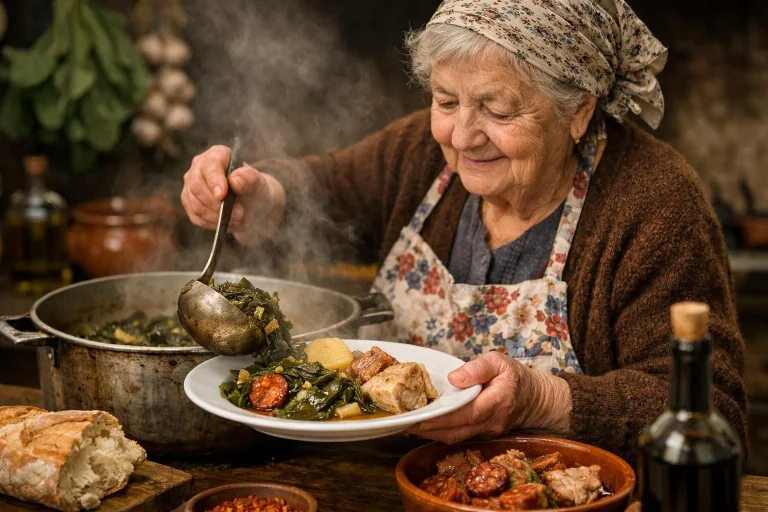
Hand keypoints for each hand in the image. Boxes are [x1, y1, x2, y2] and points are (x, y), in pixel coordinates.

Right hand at [181, 145, 285, 245]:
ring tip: (237, 219)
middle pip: (197, 186)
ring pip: (196, 204)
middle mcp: (198, 167)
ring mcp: (191, 185)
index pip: (210, 165)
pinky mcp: (190, 203)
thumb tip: (234, 180)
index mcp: (217, 155)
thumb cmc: (254, 188)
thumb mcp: (259, 183)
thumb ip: (250, 179)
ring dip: (217, 216)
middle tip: (239, 214)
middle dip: (217, 204)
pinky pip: (196, 217)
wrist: (251, 202)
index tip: (222, 195)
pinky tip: (227, 222)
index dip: (214, 180)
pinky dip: (213, 223)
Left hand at [408, 351, 571, 443]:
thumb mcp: (499, 361)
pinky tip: (426, 425)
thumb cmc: (515, 377)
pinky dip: (441, 432)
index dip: (441, 418)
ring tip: (409, 424)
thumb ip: (477, 368)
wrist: (536, 398)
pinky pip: (459, 436)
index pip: (466, 414)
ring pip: (455, 437)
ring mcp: (487, 432)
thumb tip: (454, 378)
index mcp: (496, 401)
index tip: (419, 417)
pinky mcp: (483, 434)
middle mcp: (491, 422)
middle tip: (405, 422)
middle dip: (429, 429)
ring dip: (432, 433)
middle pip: (456, 431)